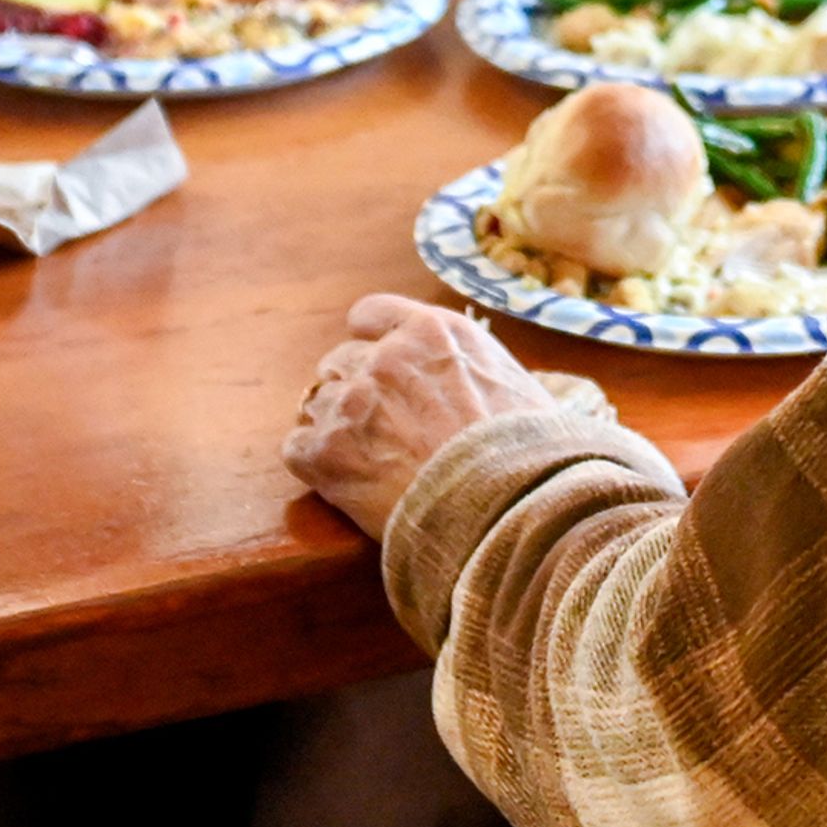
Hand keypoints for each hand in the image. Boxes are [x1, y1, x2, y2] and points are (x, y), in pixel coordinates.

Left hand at [287, 294, 558, 540]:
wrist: (510, 512)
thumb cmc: (528, 459)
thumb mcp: (513, 385)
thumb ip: (470, 367)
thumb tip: (465, 380)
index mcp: (434, 332)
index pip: (371, 314)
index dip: (370, 343)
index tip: (377, 367)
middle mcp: (387, 356)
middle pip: (340, 362)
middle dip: (354, 392)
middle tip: (378, 431)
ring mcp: (354, 402)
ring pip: (316, 403)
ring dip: (334, 429)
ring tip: (364, 463)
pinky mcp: (328, 452)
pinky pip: (297, 447)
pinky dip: (314, 464)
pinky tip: (342, 483)